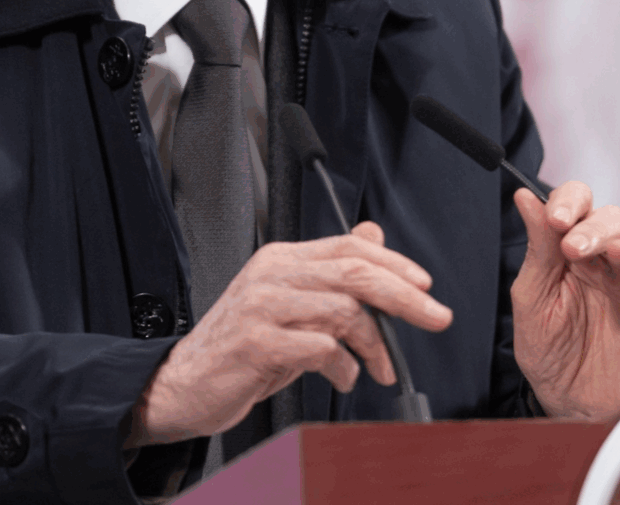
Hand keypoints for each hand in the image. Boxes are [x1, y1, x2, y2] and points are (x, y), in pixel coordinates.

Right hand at [125, 221, 452, 446]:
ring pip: (344, 310)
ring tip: (379, 367)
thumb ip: (329, 273)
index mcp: (280, 260)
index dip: (394, 262)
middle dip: (404, 295)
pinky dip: (344, 367)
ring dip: (375, 344)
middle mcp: (271, 275)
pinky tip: (344, 378)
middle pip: (355, 272)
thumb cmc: (239, 349)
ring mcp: (262, 307)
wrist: (183, 384)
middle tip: (435, 317)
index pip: (349, 246)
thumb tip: (374, 234)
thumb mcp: (288, 303)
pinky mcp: (257, 343)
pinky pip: (321, 348)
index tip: (425, 285)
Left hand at [511, 182, 619, 421]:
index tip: (556, 219)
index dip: (570, 202)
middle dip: (596, 228)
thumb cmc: (549, 351)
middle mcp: (609, 266)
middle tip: (574, 247)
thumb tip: (525, 198)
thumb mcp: (532, 299)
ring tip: (617, 257)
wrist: (568, 406)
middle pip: (616, 223)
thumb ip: (537, 250)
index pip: (580, 207)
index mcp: (574, 253)